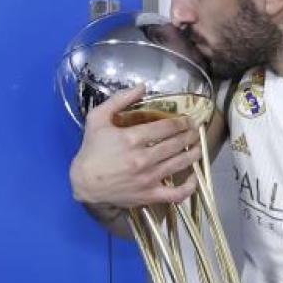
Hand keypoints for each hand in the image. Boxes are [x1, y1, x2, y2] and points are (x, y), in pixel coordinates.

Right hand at [69, 85, 202, 207]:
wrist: (84, 183)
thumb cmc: (91, 150)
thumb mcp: (97, 118)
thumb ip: (119, 99)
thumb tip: (143, 86)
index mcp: (132, 138)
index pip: (167, 127)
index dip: (182, 122)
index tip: (188, 120)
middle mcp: (143, 158)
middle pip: (176, 144)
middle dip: (190, 135)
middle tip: (195, 130)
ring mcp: (148, 178)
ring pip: (179, 164)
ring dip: (193, 154)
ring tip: (198, 147)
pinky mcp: (149, 195)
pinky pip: (175, 194)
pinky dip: (189, 187)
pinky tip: (194, 178)